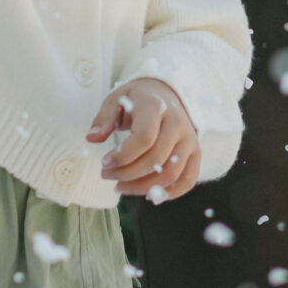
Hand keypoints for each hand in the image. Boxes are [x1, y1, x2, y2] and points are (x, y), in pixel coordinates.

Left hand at [87, 78, 201, 201]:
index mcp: (156, 106)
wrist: (165, 93)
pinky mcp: (195, 152)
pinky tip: (147, 194)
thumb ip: (104, 118)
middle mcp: (177, 122)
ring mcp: (189, 139)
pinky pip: (188, 180)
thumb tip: (92, 138)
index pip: (144, 138)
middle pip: (156, 159)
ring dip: (143, 187)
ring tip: (121, 186)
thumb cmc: (136, 100)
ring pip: (171, 174)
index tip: (104, 162)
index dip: (123, 156)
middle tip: (107, 175)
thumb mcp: (116, 100)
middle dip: (127, 174)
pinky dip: (169, 193)